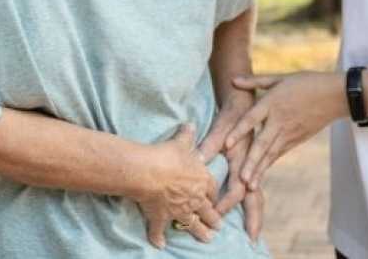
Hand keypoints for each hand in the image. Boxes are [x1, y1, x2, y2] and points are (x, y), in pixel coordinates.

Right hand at [132, 124, 222, 249]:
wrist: (148, 171)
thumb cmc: (168, 155)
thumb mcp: (181, 142)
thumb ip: (187, 135)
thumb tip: (191, 124)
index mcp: (202, 180)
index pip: (213, 190)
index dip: (215, 196)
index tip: (217, 200)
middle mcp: (194, 198)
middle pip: (208, 211)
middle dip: (214, 219)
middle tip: (219, 226)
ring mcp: (179, 210)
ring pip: (193, 225)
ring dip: (200, 233)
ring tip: (207, 239)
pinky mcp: (161, 218)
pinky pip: (159, 231)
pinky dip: (158, 238)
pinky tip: (160, 245)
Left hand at [198, 102, 263, 240]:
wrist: (246, 100)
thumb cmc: (232, 113)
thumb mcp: (221, 126)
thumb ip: (210, 143)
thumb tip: (198, 159)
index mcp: (245, 157)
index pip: (237, 188)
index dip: (226, 202)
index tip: (216, 213)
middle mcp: (252, 164)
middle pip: (255, 196)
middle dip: (254, 216)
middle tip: (253, 236)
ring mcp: (255, 165)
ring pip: (258, 193)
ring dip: (255, 212)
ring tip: (254, 231)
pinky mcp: (255, 164)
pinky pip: (256, 187)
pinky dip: (254, 201)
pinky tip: (252, 211)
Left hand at [226, 72, 345, 190]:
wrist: (335, 96)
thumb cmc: (306, 82)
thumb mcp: (280, 78)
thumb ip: (255, 81)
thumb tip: (232, 80)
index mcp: (273, 102)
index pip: (252, 119)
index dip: (239, 131)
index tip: (227, 145)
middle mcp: (279, 120)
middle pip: (262, 143)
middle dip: (251, 162)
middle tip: (240, 179)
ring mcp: (288, 133)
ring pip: (271, 154)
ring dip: (259, 170)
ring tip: (249, 186)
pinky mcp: (295, 140)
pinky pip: (278, 154)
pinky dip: (268, 166)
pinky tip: (258, 178)